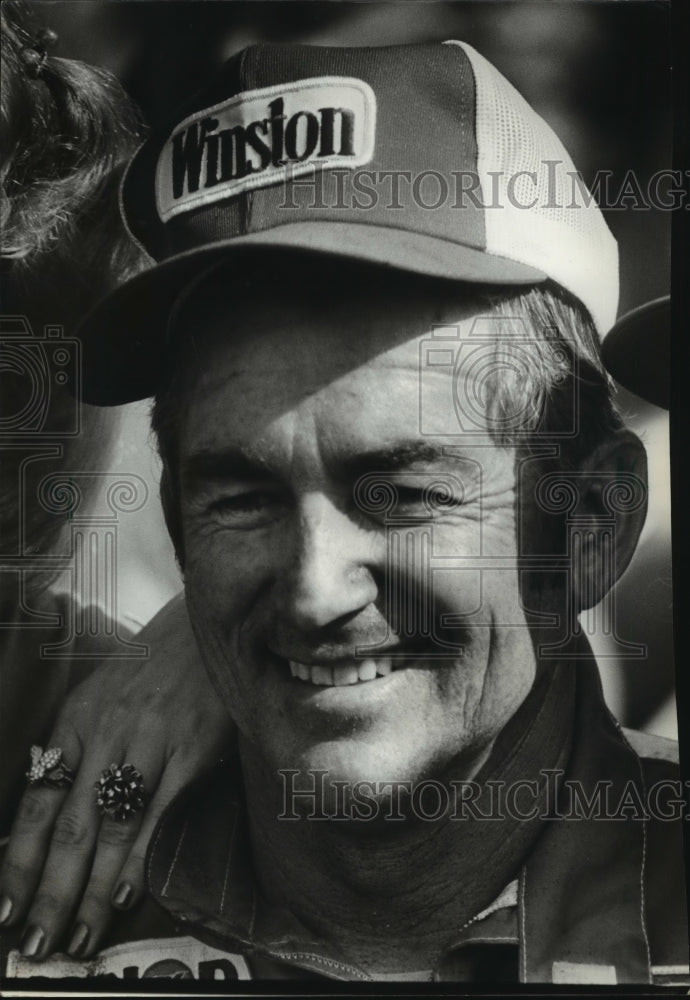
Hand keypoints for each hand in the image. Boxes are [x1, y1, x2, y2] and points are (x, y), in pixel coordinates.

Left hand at [0, 592, 233, 959]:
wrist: (204, 627)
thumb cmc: (149, 668)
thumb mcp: (98, 697)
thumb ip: (76, 750)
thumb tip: (48, 820)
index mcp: (77, 719)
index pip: (39, 801)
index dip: (21, 860)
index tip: (7, 911)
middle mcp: (108, 731)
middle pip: (72, 825)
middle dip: (52, 891)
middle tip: (39, 944)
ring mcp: (152, 739)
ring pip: (113, 826)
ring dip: (93, 889)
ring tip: (80, 937)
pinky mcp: (193, 746)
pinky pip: (161, 811)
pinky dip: (141, 855)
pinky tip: (125, 892)